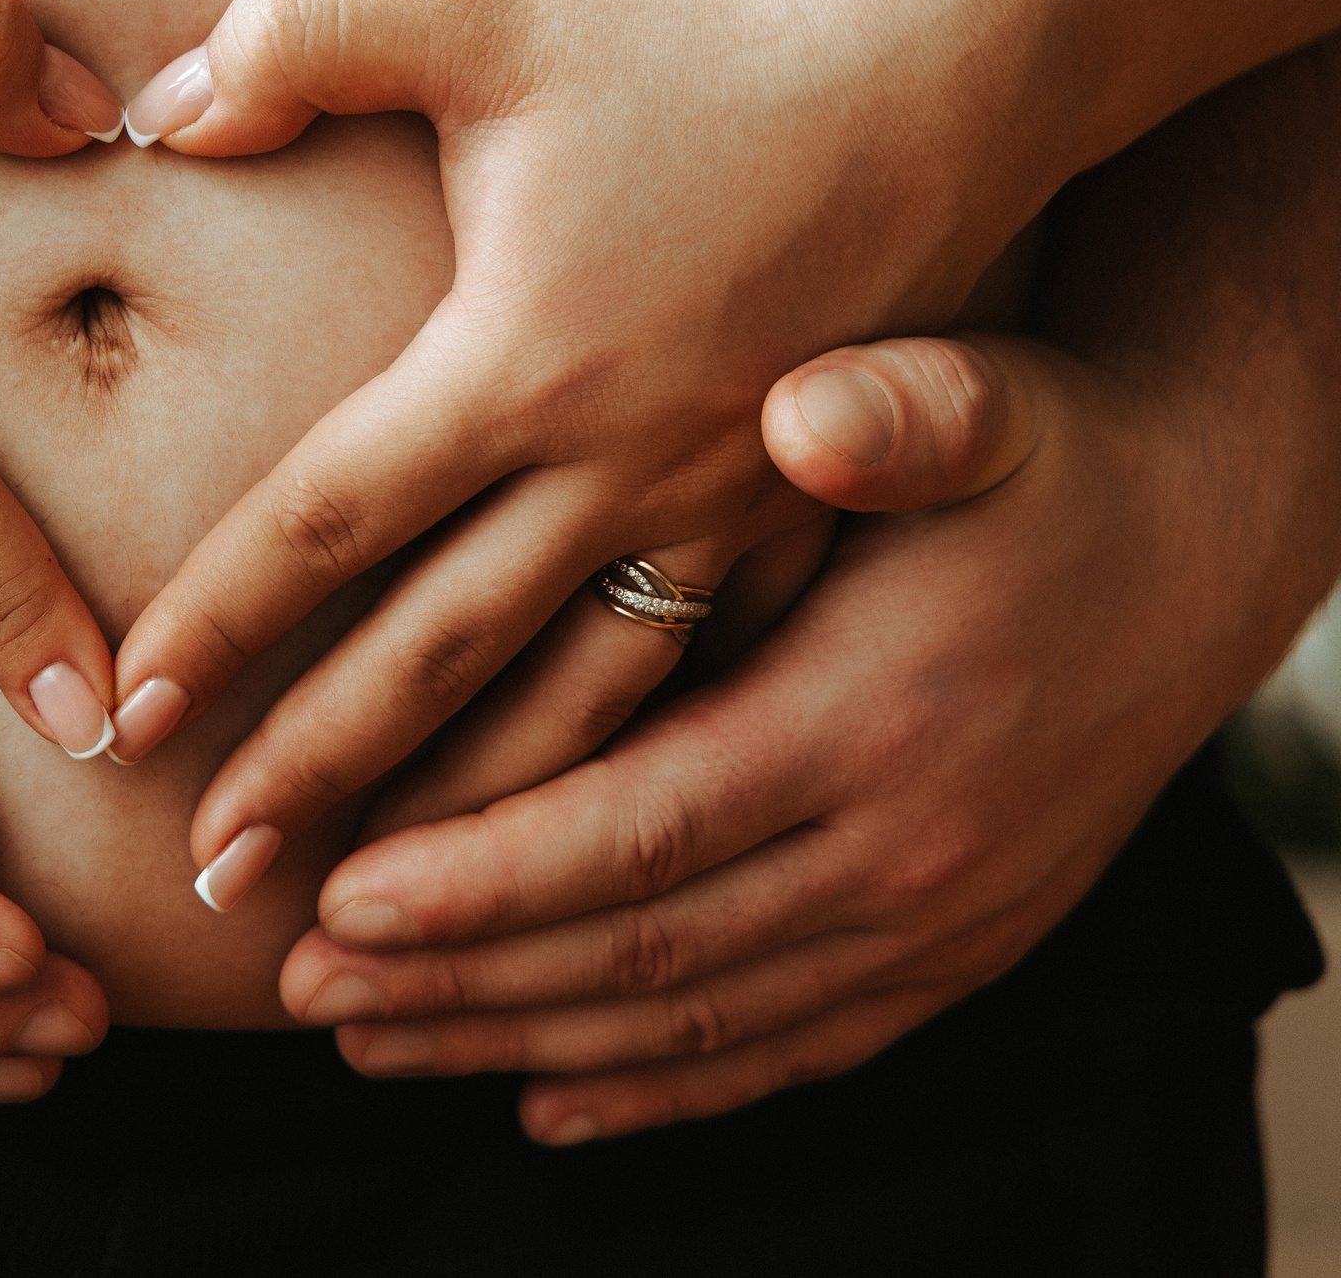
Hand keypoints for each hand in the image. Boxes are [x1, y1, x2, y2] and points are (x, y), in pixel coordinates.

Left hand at [100, 0, 1055, 899]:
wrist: (968, 36)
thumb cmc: (713, 8)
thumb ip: (299, 36)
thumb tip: (155, 110)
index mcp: (521, 356)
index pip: (325, 519)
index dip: (216, 622)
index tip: (127, 720)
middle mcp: (621, 460)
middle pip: (433, 654)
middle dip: (315, 773)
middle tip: (216, 888)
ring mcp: (726, 498)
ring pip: (573, 701)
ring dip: (466, 812)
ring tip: (378, 911)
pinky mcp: (803, 501)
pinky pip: (697, 670)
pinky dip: (617, 759)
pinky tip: (568, 820)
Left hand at [272, 330, 1305, 1139]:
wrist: (1203, 557)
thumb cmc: (1051, 467)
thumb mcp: (991, 406)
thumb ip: (899, 411)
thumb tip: (803, 406)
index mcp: (877, 718)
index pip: (645, 830)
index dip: (485, 874)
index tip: (339, 889)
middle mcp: (907, 851)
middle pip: (643, 950)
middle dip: (458, 974)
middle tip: (300, 981)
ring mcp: (935, 925)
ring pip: (693, 1020)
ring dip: (517, 1037)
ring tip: (365, 1031)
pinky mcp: (950, 958)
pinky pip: (785, 1052)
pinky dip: (659, 1088)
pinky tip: (541, 1096)